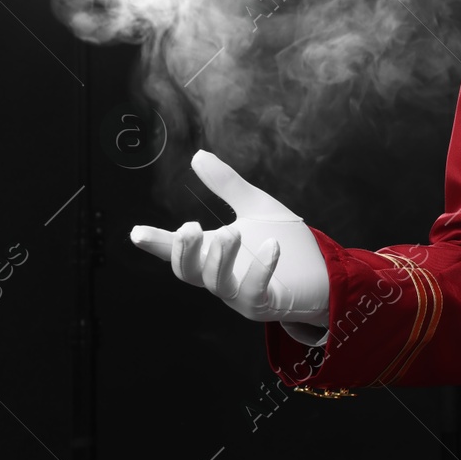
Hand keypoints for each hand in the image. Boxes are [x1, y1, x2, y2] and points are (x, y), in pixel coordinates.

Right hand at [129, 149, 329, 324]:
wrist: (323, 272)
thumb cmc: (285, 241)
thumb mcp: (255, 206)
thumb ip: (227, 185)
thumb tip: (197, 155)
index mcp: (213, 253)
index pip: (178, 250)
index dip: (156, 243)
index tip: (136, 232)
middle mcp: (220, 276)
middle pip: (188, 272)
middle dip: (184, 252)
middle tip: (190, 227)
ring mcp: (239, 294)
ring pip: (215, 283)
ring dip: (219, 257)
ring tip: (231, 232)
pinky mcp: (264, 304)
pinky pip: (254, 291)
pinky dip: (260, 269)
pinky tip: (272, 246)